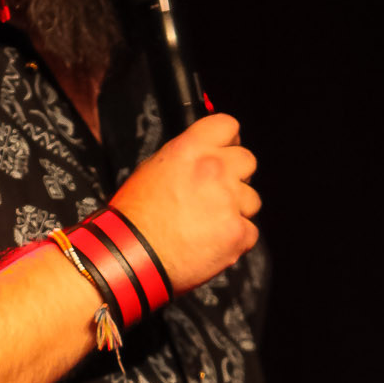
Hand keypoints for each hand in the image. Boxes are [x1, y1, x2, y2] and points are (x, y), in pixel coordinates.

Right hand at [109, 112, 259, 294]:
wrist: (132, 256)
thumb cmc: (134, 217)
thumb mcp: (151, 170)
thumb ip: (184, 158)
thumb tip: (201, 157)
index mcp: (190, 149)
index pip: (228, 126)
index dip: (228, 140)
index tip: (224, 152)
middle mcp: (214, 170)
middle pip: (247, 161)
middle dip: (236, 176)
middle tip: (217, 193)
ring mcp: (229, 201)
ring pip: (251, 199)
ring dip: (236, 210)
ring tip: (208, 224)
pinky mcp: (237, 232)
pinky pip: (250, 231)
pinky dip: (235, 239)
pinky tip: (212, 242)